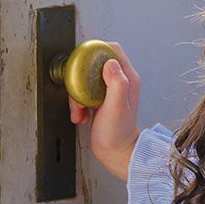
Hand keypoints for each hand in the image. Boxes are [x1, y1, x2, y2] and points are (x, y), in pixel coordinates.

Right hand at [69, 40, 140, 180]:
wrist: (115, 153)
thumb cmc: (118, 133)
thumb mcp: (117, 106)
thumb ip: (117, 83)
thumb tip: (110, 62)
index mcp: (128, 78)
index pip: (112, 50)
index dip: (96, 50)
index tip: (82, 62)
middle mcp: (119, 82)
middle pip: (94, 65)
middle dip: (80, 78)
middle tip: (78, 94)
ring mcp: (108, 92)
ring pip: (85, 81)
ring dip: (77, 96)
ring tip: (80, 111)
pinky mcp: (99, 101)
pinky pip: (83, 95)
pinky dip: (77, 105)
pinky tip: (81, 116)